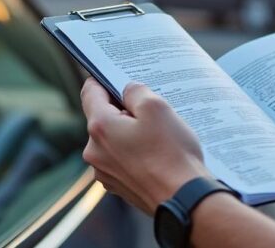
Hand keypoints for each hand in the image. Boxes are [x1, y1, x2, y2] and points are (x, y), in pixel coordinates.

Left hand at [81, 78, 210, 212]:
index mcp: (100, 127)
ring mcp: (105, 172)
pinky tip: (157, 155)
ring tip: (159, 137)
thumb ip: (136, 91)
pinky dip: (135, 154)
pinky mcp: (118, 186)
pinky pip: (122, 160)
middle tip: (151, 112)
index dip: (102, 80)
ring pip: (113, 140)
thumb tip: (128, 90)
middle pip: (103, 118)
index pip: (90, 93)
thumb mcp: (157, 107)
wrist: (184, 199)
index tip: (114, 76)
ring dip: (130, 134)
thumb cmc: (172, 154)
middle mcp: (95, 151)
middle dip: (124, 111)